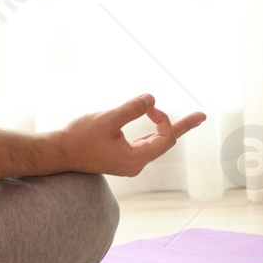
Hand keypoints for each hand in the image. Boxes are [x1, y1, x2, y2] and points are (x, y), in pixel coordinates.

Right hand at [56, 94, 206, 177]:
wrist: (59, 153)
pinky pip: (145, 144)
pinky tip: (158, 124)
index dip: (164, 119)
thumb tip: (152, 98)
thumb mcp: (107, 120)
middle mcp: (136, 163)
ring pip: (156, 143)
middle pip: (166, 142)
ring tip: (191, 120)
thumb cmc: (80, 137)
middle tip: (202, 115)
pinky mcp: (122, 157)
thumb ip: (131, 109)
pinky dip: (153, 131)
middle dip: (181, 125)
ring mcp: (129, 162)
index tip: (148, 107)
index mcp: (135, 159)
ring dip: (167, 128)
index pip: (165, 138)